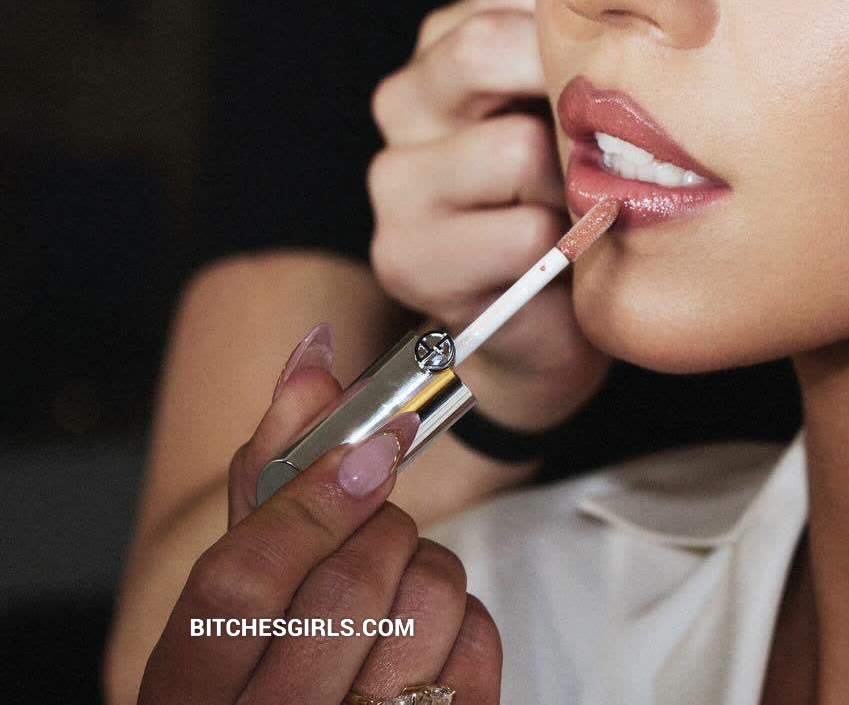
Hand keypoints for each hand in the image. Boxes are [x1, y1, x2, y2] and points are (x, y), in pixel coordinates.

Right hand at [137, 327, 500, 703]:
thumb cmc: (270, 654)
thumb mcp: (242, 580)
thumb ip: (270, 468)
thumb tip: (313, 357)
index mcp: (191, 686)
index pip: (238, 584)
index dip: (310, 501)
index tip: (366, 450)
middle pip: (346, 588)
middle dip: (379, 525)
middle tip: (372, 519)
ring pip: (426, 603)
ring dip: (426, 564)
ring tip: (394, 583)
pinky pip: (477, 643)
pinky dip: (465, 613)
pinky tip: (426, 628)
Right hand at [368, 0, 611, 431]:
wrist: (554, 323)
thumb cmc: (583, 196)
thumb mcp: (590, 102)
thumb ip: (591, 44)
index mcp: (450, 43)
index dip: (586, 32)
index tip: (632, 74)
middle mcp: (406, 99)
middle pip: (489, 47)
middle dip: (565, 97)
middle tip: (607, 148)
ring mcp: (395, 179)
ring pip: (514, 147)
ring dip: (568, 188)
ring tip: (579, 211)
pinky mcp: (406, 256)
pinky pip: (519, 233)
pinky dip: (558, 252)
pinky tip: (556, 262)